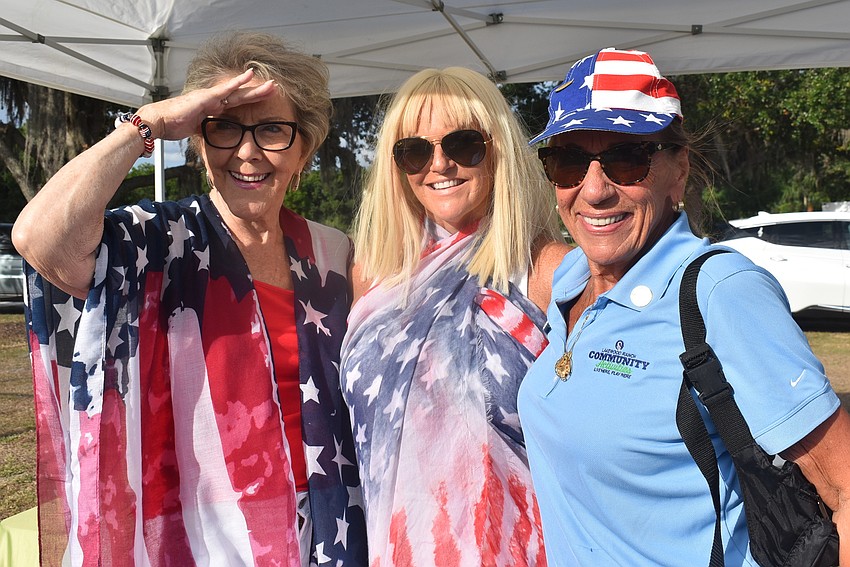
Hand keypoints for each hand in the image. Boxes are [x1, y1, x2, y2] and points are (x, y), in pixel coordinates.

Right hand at [133, 69, 277, 140]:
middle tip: (276, 88)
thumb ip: (206, 129)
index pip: (236, 104)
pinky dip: (238, 82)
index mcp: (212, 107)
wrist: (157, 121)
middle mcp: (213, 99)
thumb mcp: (195, 130)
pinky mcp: (205, 97)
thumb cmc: (171, 125)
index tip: (266, 99)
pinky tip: (250, 75)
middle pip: (241, 96)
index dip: (252, 101)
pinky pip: (225, 89)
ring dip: (255, 88)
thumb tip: (212, 137)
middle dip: (259, 93)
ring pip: (238, 91)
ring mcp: (210, 96)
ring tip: (272, 84)